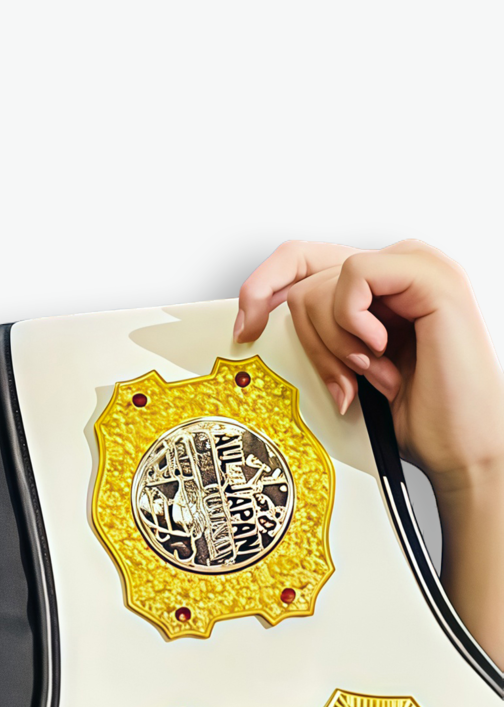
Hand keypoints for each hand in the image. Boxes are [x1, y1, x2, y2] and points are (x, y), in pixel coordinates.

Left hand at [234, 239, 503, 492]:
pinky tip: (380, 350)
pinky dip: (353, 322)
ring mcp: (419, 266)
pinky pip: (356, 276)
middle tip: (345, 381)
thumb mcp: (347, 364)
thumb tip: (260, 320)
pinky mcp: (431, 277)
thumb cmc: (415, 413)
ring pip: (324, 283)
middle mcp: (400, 268)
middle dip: (312, 341)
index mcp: (382, 285)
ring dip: (335, 343)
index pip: (302, 258)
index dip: (262, 288)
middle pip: (305, 278)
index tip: (247, 330)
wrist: (460, 447)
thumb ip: (320, 330)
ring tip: (372, 372)